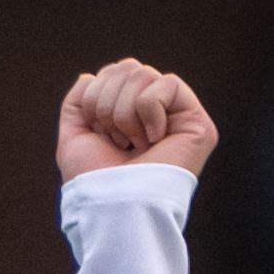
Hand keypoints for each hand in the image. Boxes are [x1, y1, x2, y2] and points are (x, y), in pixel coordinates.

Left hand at [55, 59, 215, 187]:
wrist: (113, 205)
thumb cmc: (94, 182)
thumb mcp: (75, 137)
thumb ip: (78, 104)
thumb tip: (90, 76)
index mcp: (131, 118)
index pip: (114, 73)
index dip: (96, 97)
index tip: (101, 135)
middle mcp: (156, 116)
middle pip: (128, 67)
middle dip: (108, 103)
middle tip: (117, 142)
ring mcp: (178, 119)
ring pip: (144, 73)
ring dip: (125, 112)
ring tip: (134, 144)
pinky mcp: (198, 124)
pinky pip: (168, 84)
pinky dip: (149, 110)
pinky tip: (154, 140)